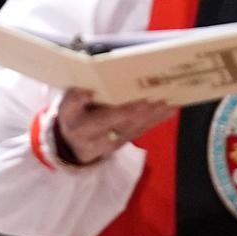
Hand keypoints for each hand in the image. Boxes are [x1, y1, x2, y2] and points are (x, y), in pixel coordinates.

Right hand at [53, 88, 172, 164]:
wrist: (72, 144)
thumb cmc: (71, 116)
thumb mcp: (65, 106)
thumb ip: (74, 98)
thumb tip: (87, 92)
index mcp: (84, 128)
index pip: (107, 119)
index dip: (126, 112)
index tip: (142, 102)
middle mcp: (101, 139)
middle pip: (128, 124)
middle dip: (147, 113)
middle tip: (163, 99)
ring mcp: (115, 143)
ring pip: (138, 128)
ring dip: (156, 116)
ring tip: (171, 102)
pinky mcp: (124, 142)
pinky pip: (142, 130)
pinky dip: (157, 120)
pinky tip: (170, 110)